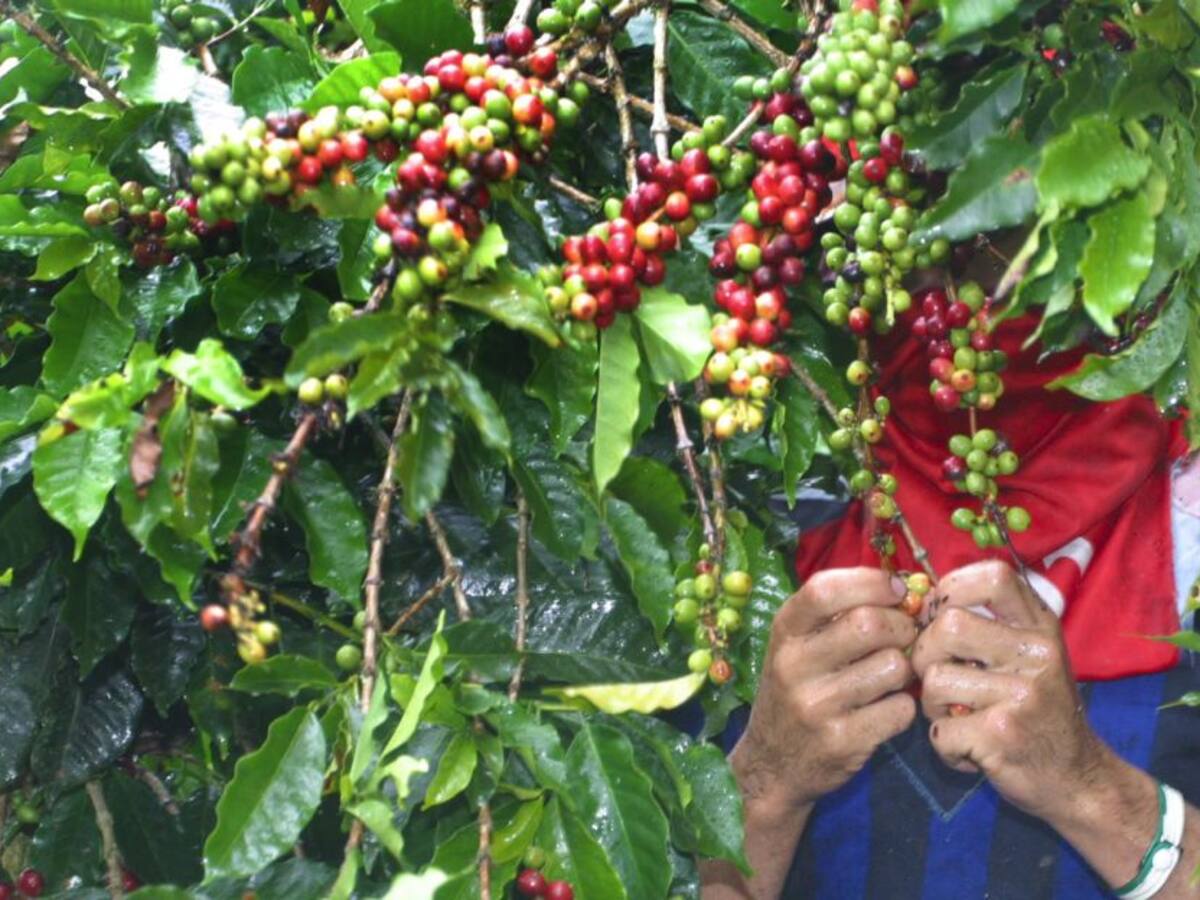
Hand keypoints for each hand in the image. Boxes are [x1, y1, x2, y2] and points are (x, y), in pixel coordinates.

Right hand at [733, 567, 916, 811]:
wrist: (770, 764)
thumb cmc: (794, 690)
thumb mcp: (796, 645)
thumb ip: (836, 615)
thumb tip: (903, 589)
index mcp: (784, 632)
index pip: (824, 589)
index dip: (871, 582)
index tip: (897, 589)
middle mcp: (793, 665)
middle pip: (869, 624)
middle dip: (901, 626)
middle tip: (904, 636)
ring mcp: (816, 705)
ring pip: (892, 667)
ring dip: (904, 669)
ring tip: (890, 677)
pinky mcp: (841, 742)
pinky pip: (900, 710)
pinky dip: (903, 706)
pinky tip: (885, 709)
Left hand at [911, 560, 1112, 822]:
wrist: (1078, 778)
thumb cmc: (1038, 711)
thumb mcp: (1031, 655)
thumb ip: (990, 623)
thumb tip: (921, 600)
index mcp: (1041, 627)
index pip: (994, 576)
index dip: (951, 588)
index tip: (938, 614)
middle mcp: (1037, 653)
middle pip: (949, 625)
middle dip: (925, 654)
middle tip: (937, 678)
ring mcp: (1022, 694)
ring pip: (934, 679)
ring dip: (932, 705)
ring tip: (957, 718)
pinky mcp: (1003, 734)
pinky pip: (939, 729)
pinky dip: (944, 745)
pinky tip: (970, 750)